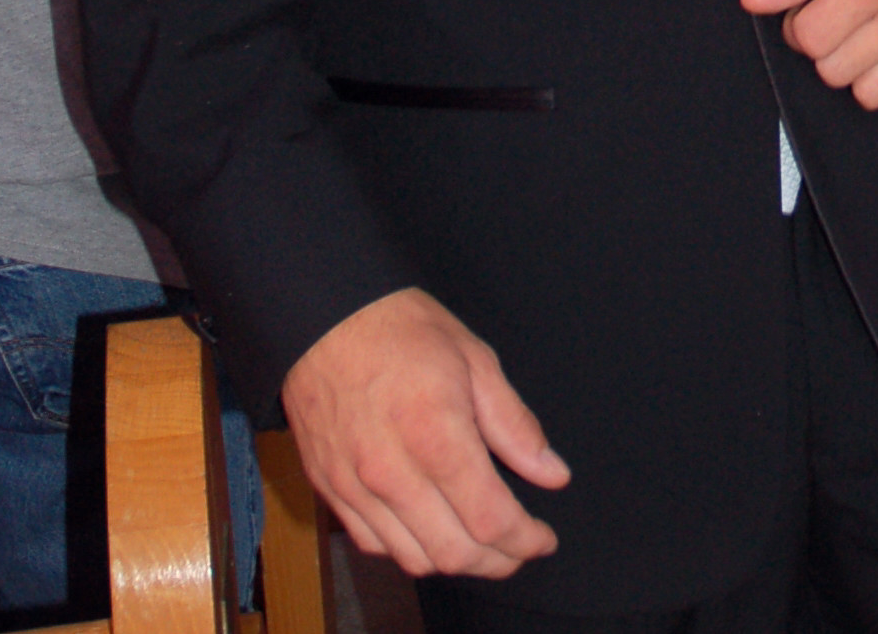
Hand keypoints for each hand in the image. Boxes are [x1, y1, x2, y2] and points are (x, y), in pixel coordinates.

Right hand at [281, 287, 569, 577]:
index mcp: (436, 434)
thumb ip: (515, 424)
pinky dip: (410, 548)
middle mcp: (392, 472)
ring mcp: (355, 487)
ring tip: (482, 542)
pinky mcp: (330, 490)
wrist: (324, 316)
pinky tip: (432, 527)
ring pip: (413, 558)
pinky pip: (374, 544)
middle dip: (497, 561)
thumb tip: (552, 473)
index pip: (489, 519)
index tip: (544, 538)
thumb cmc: (402, 329)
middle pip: (454, 553)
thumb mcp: (475, 359)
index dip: (525, 540)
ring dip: (456, 561)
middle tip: (520, 546)